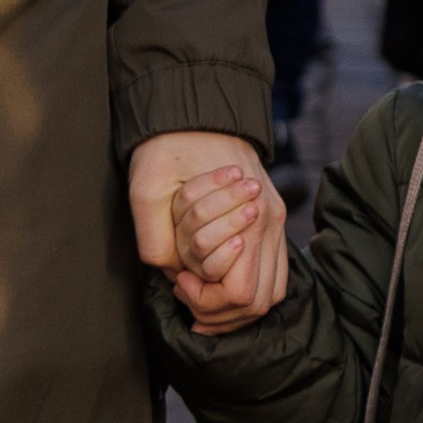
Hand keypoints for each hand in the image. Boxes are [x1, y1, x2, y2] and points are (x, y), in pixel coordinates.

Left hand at [128, 130, 287, 333]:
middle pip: (260, 302)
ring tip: (200, 298)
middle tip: (188, 297)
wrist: (199, 110)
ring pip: (271, 293)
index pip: (241, 294)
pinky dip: (248, 289)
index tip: (180, 282)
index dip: (207, 301)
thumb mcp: (146, 189)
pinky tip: (216, 286)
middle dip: (221, 313)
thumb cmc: (169, 147)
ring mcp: (276, 222)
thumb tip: (171, 274)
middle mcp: (270, 224)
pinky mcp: (272, 220)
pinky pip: (272, 274)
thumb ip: (154, 239)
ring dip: (235, 307)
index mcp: (249, 217)